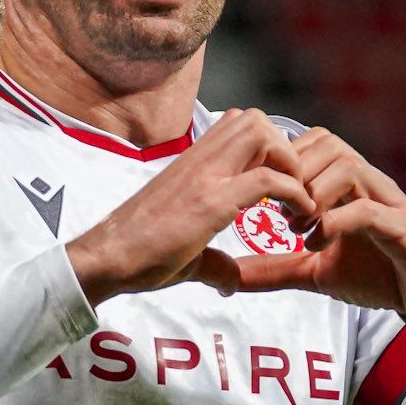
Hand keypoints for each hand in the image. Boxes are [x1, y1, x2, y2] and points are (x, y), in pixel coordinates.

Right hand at [66, 109, 316, 305]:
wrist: (105, 259)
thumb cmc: (137, 255)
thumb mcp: (186, 253)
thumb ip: (215, 263)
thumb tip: (230, 284)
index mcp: (193, 165)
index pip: (237, 124)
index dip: (268, 147)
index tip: (280, 184)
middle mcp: (199, 162)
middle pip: (255, 119)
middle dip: (284, 148)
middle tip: (291, 187)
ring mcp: (204, 178)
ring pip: (261, 133)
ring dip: (289, 162)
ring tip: (295, 199)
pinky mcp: (210, 202)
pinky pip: (268, 179)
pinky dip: (295, 193)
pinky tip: (300, 216)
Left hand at [229, 128, 405, 323]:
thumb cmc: (378, 274)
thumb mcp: (315, 273)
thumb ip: (276, 268)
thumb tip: (230, 277)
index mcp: (346, 185)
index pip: (310, 143)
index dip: (281, 163)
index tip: (261, 198)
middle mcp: (368, 183)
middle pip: (326, 142)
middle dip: (293, 173)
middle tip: (277, 211)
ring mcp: (387, 202)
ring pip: (347, 165)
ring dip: (313, 194)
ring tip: (298, 229)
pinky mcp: (403, 229)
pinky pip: (369, 210)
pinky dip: (336, 222)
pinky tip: (317, 244)